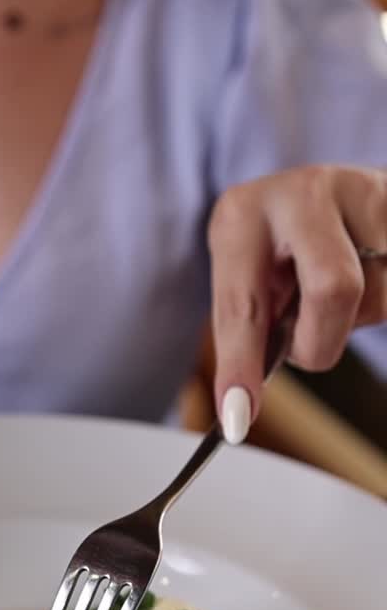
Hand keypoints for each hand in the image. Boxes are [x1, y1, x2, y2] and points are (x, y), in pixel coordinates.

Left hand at [209, 166, 386, 443]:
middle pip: (334, 290)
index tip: (238, 419)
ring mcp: (361, 193)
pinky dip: (376, 304)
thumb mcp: (245, 277)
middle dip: (322, 341)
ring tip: (329, 293)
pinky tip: (363, 277)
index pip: (244, 305)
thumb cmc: (274, 248)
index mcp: (243, 216)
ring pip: (376, 298)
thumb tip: (242, 407)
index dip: (241, 365)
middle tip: (308, 347)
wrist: (316, 190)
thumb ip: (248, 328)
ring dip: (353, 320)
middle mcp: (302, 195)